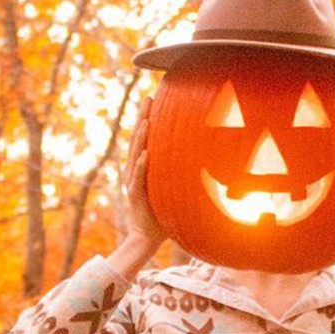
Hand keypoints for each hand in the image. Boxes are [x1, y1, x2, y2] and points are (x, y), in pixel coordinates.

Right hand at [112, 97, 166, 278]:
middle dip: (142, 118)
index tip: (152, 98)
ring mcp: (132, 182)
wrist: (148, 235)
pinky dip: (140, 166)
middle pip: (136, 139)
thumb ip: (178, 170)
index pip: (143, 137)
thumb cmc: (162, 210)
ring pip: (135, 154)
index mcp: (141, 165)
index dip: (146, 117)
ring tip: (146, 120)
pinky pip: (137, 178)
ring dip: (140, 137)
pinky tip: (145, 154)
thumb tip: (202, 155)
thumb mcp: (172, 186)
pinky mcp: (135, 195)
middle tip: (148, 99)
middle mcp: (133, 170)